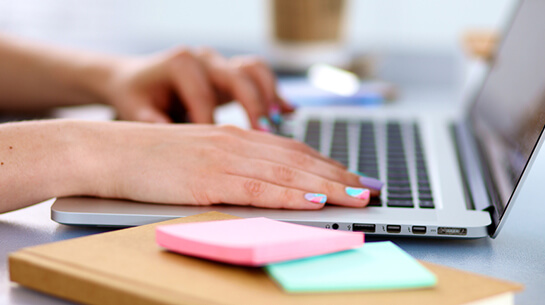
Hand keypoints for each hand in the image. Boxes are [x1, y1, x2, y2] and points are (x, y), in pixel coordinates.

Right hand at [81, 122, 380, 208]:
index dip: (326, 165)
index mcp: (234, 138)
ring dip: (326, 185)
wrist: (107, 151)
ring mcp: (222, 159)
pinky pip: (257, 187)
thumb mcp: (197, 157)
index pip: (291, 152)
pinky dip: (289, 194)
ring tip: (356, 194)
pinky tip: (313, 199)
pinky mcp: (207, 178)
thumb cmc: (150, 159)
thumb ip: (231, 167)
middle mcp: (235, 143)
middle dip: (338, 175)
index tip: (352, 177)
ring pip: (286, 172)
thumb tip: (263, 185)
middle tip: (368, 187)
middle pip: (297, 160)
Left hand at [103, 47, 292, 129]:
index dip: (213, 126)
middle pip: (239, 76)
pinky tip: (289, 112)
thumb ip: (153, 123)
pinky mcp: (230, 74)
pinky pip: (260, 78)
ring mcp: (220, 64)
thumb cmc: (137, 97)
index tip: (218, 155)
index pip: (204, 96)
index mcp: (180, 64)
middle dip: (253, 106)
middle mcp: (204, 59)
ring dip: (269, 96)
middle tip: (264, 133)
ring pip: (255, 71)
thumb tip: (172, 140)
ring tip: (278, 122)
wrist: (136, 79)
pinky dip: (274, 94)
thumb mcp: (136, 110)